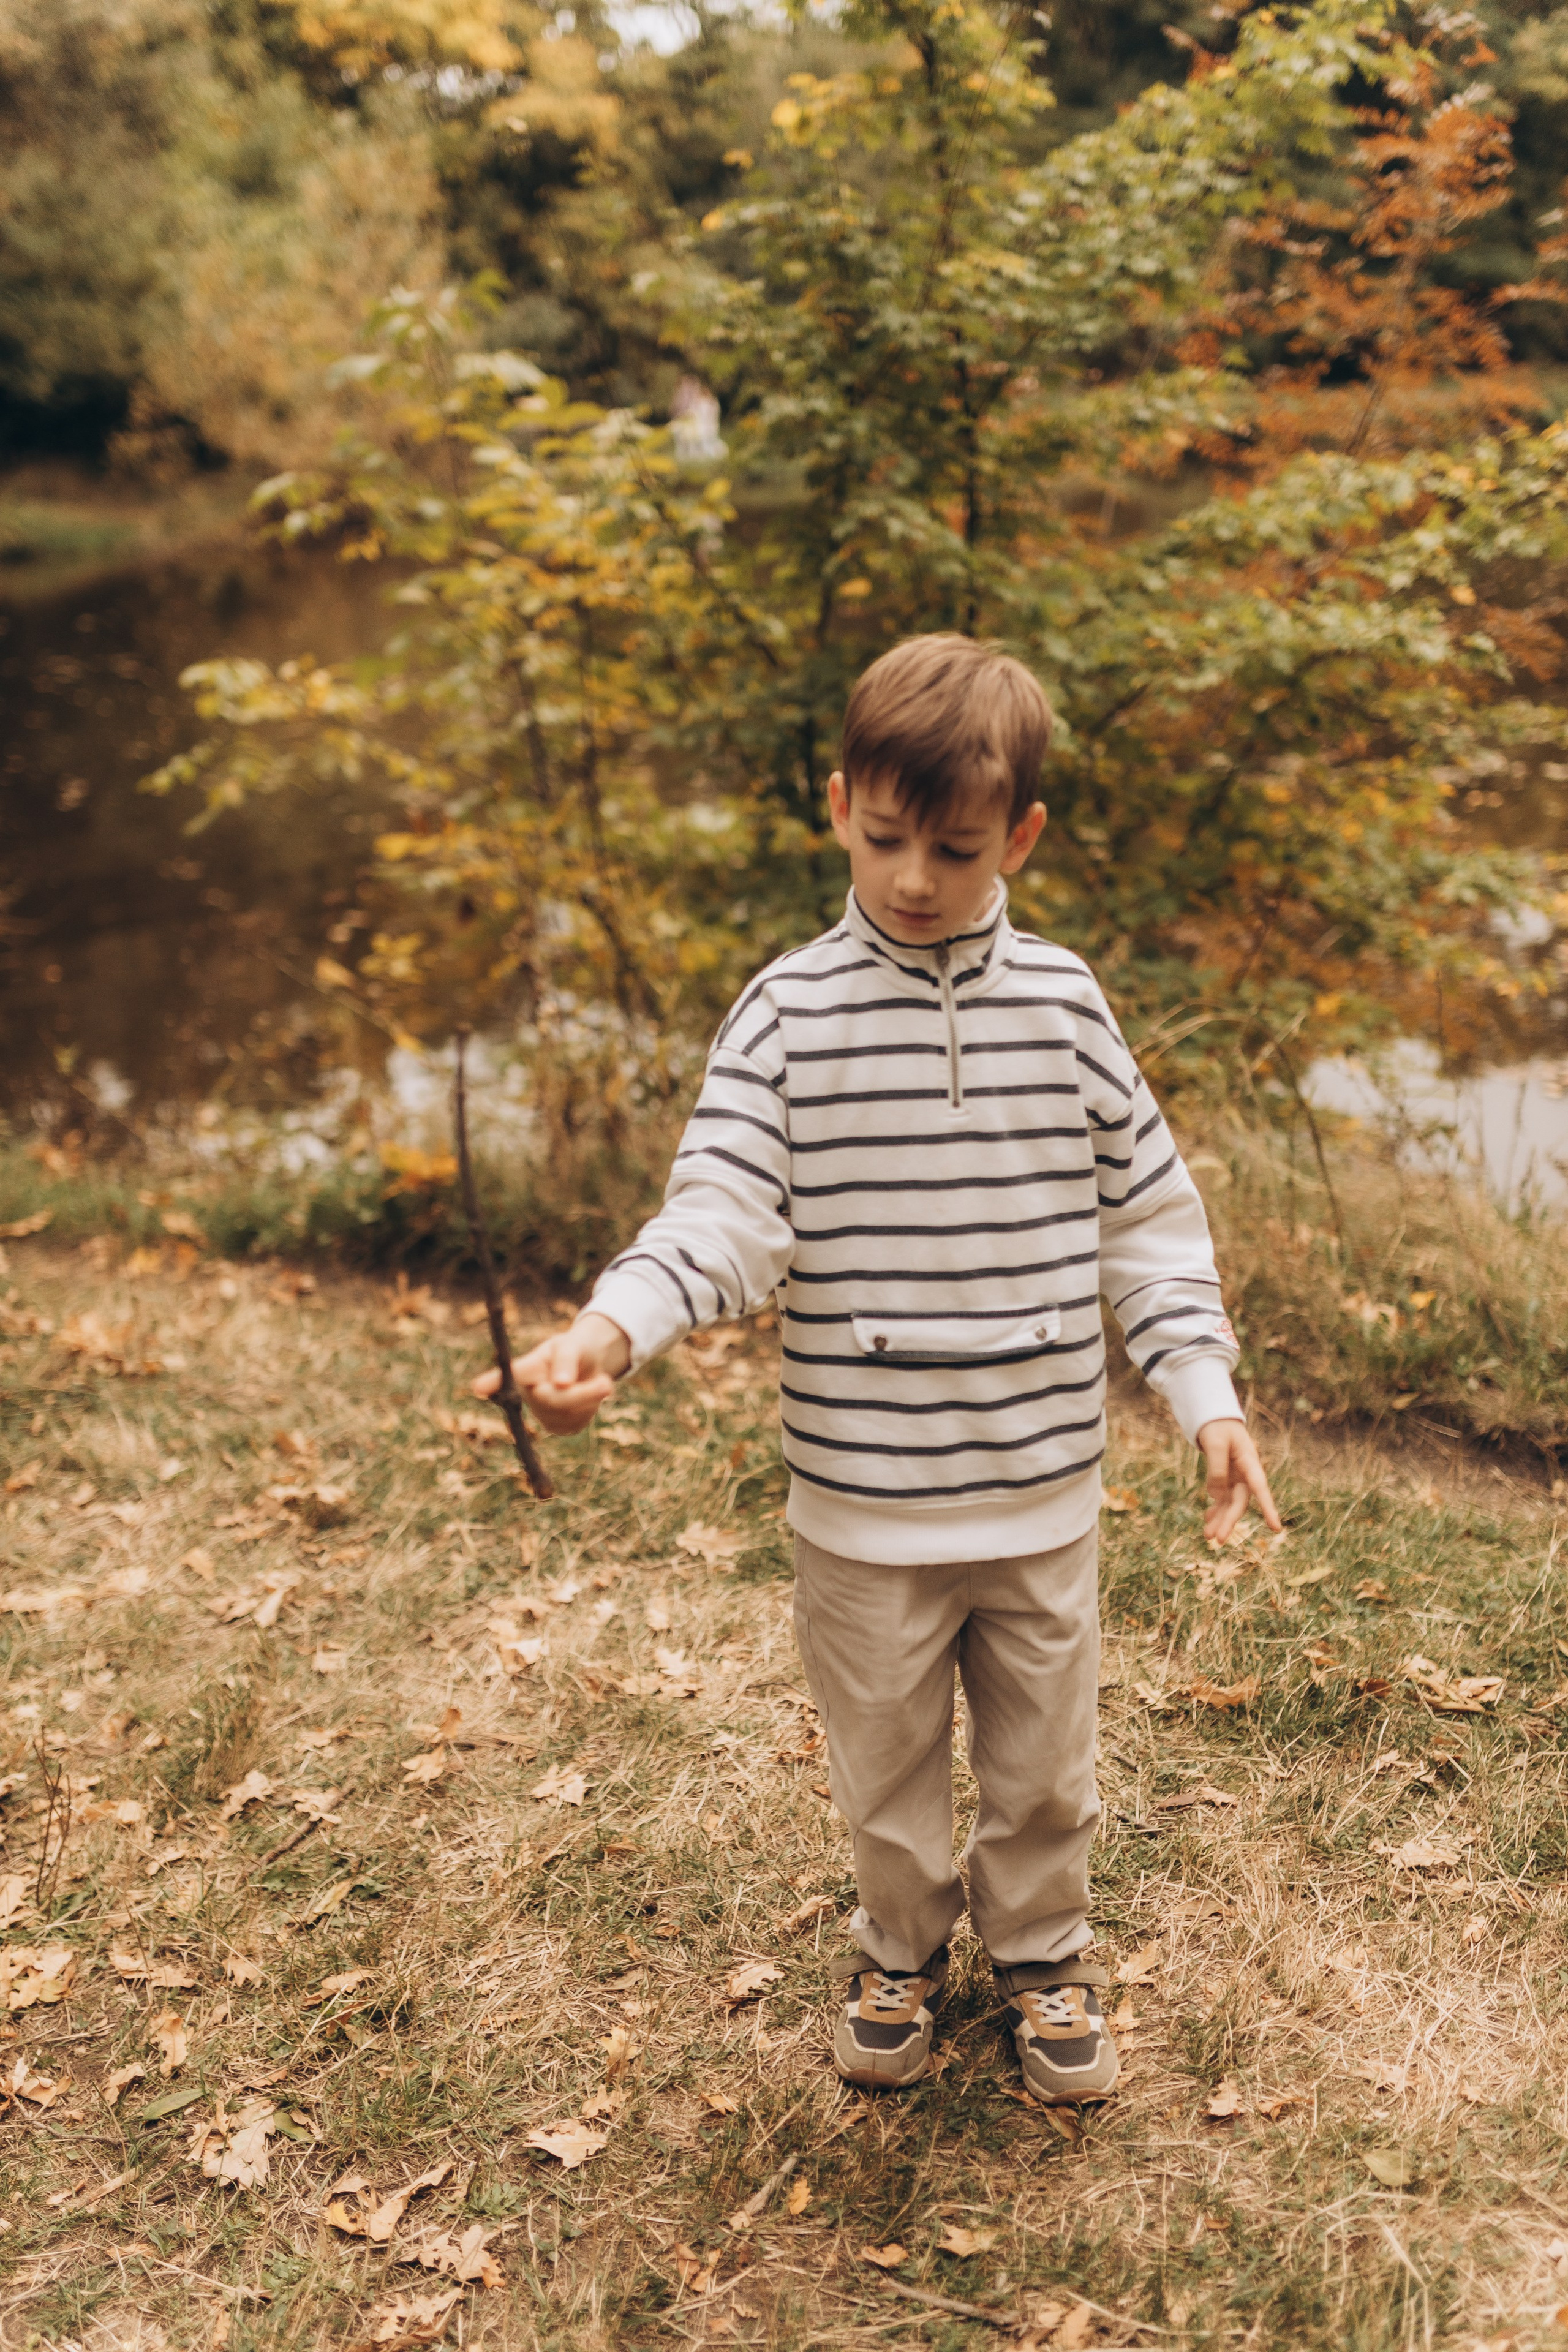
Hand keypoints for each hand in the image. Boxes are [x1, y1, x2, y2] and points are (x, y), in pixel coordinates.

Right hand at [474, 1311, 630, 1434]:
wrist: (587, 1365)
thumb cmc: (574, 1350)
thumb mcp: (574, 1345)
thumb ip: (566, 1360)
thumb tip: (561, 1383)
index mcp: (527, 1368)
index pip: (509, 1375)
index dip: (492, 1382)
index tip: (478, 1387)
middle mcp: (526, 1393)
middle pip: (552, 1399)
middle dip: (582, 1393)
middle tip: (607, 1383)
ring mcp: (540, 1413)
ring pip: (567, 1414)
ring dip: (590, 1398)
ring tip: (599, 1380)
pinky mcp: (557, 1427)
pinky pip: (576, 1423)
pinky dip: (590, 1409)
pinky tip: (589, 1397)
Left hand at [1196, 1418, 1282, 1545]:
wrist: (1215, 1419)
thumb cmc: (1217, 1427)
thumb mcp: (1214, 1443)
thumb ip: (1216, 1469)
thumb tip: (1215, 1496)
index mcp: (1249, 1462)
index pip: (1260, 1488)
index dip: (1268, 1508)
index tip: (1276, 1528)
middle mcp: (1245, 1473)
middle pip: (1240, 1501)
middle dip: (1230, 1521)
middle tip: (1218, 1540)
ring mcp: (1236, 1477)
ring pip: (1230, 1504)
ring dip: (1221, 1520)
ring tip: (1208, 1537)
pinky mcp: (1226, 1479)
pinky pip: (1222, 1499)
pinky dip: (1215, 1510)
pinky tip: (1207, 1521)